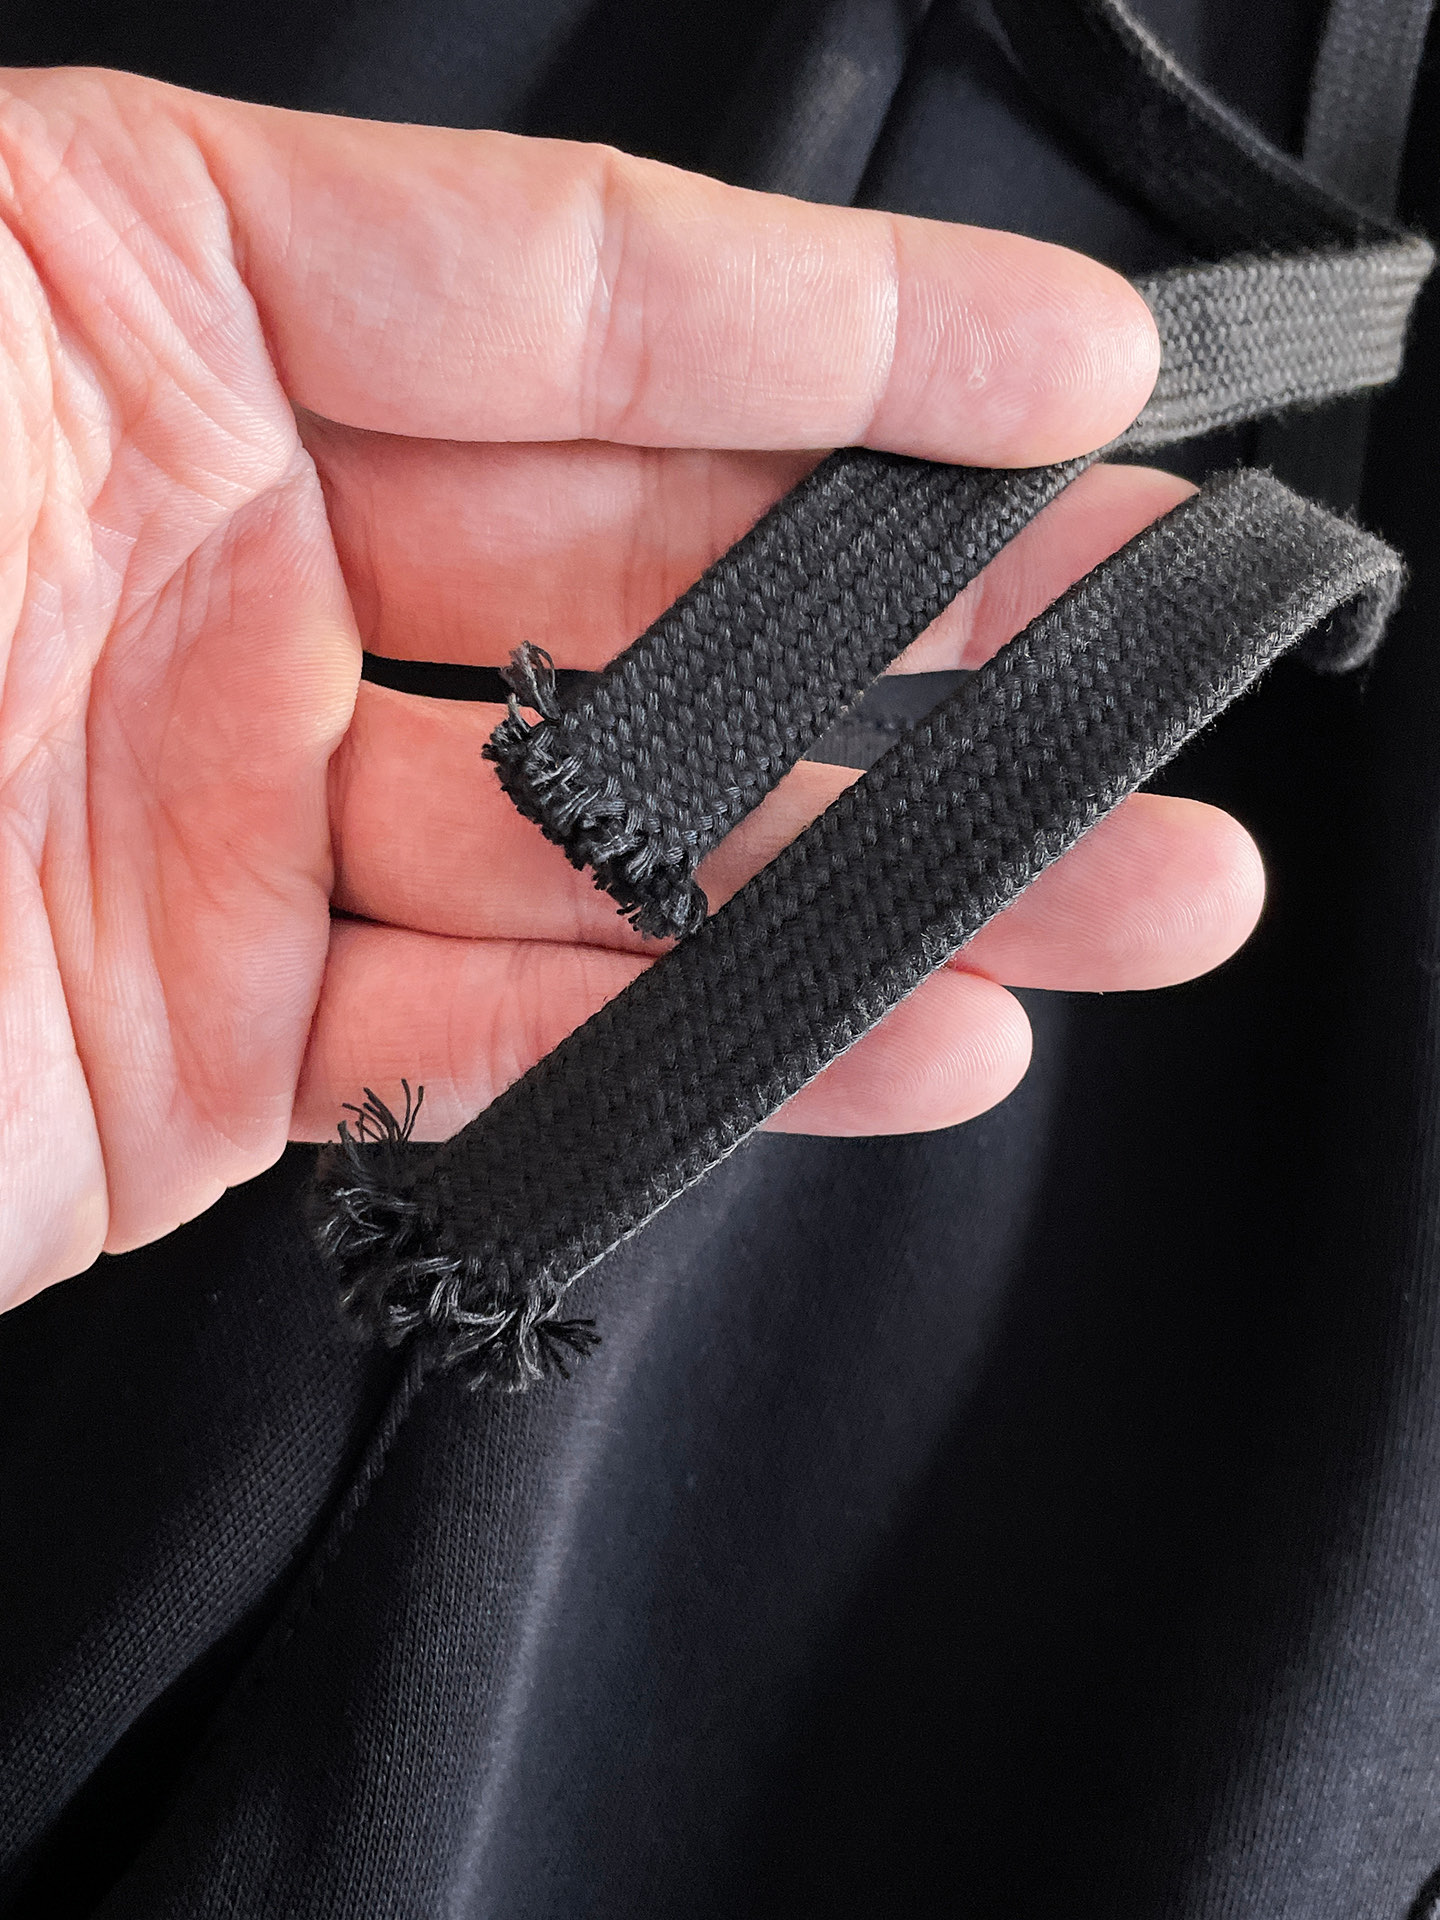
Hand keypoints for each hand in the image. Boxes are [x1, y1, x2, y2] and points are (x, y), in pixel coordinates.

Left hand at [0, 68, 1257, 1308]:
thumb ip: (224, 263)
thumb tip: (557, 269)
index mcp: (133, 305)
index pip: (567, 297)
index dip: (852, 326)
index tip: (1073, 374)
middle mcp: (208, 559)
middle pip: (651, 582)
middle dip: (929, 618)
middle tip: (1151, 641)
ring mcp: (227, 820)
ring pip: (623, 852)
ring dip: (882, 878)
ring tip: (1117, 882)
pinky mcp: (215, 1049)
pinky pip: (516, 1044)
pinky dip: (711, 1048)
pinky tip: (904, 1028)